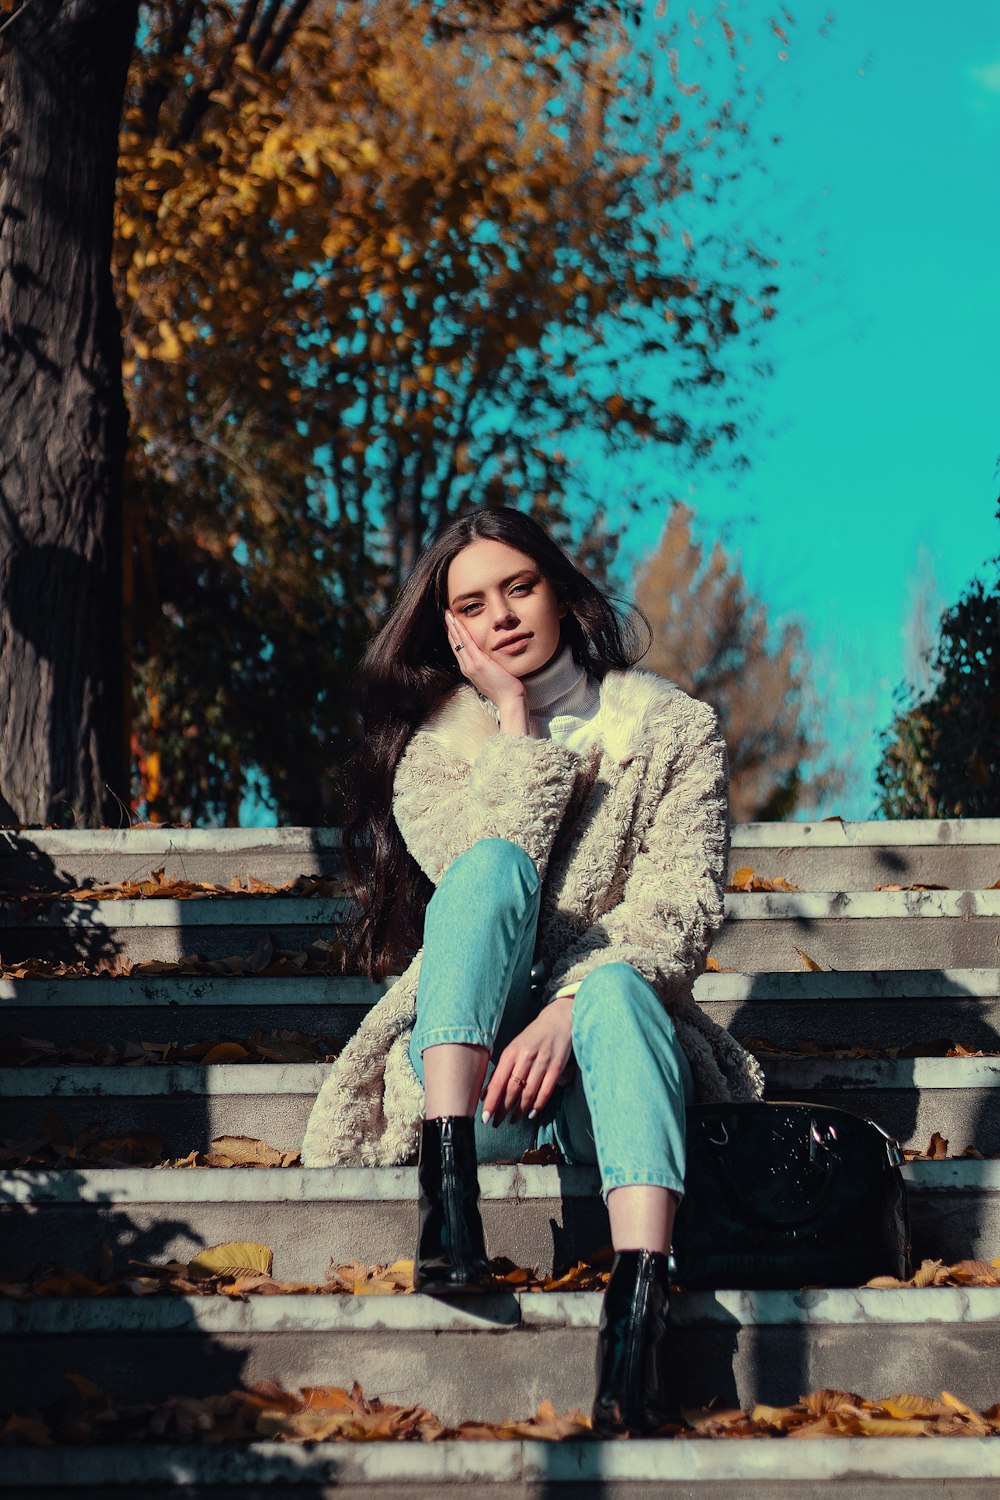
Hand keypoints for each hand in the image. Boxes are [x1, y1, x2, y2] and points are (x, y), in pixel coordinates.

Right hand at [445, 609, 526, 713]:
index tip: (451, 624)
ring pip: (458, 642)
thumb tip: (491, 658)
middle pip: (455, 644)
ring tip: (447, 614)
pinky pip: (467, 643)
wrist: (509, 701)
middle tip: (446, 614)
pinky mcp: (479, 663)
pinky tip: (456, 621)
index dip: (454, 636)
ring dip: (452, 626)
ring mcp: (471, 665)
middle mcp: (467, 667)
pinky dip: (460, 631)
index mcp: (470, 670)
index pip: (459, 649)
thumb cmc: (505, 690)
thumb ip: (489, 666)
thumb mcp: (493, 676)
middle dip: (450, 628)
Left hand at [481, 995, 573, 1125]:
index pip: (498, 1082)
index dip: (491, 1102)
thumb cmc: (531, 1037)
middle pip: (512, 1090)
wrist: (558, 1021)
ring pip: (528, 1093)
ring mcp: (542, 1063)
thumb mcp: (513, 1049)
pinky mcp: (557, 1067)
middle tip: (497, 1123)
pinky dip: (538, 1105)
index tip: (485, 1117)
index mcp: (511, 1052)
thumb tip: (486, 1094)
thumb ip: (501, 1070)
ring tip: (514, 1120)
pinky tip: (532, 1113)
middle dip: (503, 1110)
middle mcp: (526, 1057)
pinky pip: (546, 1091)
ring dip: (520, 1110)